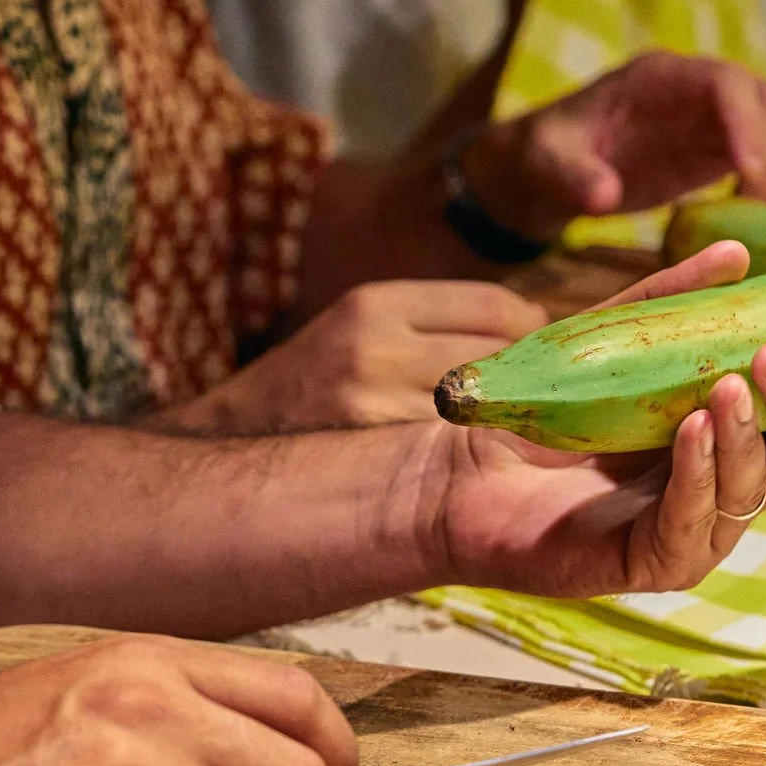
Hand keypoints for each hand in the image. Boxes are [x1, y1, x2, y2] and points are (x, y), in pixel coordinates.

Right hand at [153, 281, 547, 433]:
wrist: (229, 449)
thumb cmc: (310, 390)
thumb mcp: (357, 330)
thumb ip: (434, 325)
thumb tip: (534, 323)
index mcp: (376, 305)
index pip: (500, 307)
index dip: (529, 330)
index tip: (536, 348)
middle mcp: (377, 349)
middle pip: (504, 357)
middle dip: (527, 378)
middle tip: (531, 396)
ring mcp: (377, 408)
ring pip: (492, 408)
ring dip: (509, 420)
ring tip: (503, 430)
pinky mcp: (378, 458)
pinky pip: (461, 450)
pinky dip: (478, 453)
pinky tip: (471, 460)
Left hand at [425, 242, 765, 598]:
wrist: (462, 463)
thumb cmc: (546, 409)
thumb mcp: (612, 341)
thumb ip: (671, 301)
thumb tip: (737, 254)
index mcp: (740, 436)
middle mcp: (730, 485)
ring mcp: (695, 529)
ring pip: (758, 490)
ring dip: (751, 433)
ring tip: (729, 383)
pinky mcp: (650, 563)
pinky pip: (695, 526)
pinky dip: (698, 474)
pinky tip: (691, 432)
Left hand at [465, 52, 765, 241]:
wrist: (548, 171)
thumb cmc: (544, 156)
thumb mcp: (544, 163)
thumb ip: (571, 175)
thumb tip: (604, 195)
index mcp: (658, 78)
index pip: (724, 82)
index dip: (748, 122)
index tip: (749, 172)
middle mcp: (697, 89)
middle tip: (759, 207)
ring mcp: (716, 119)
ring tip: (759, 217)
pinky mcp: (722, 150)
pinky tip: (753, 219)